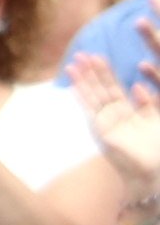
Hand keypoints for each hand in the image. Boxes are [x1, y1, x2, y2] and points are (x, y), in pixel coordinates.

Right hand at [69, 52, 159, 192]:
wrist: (153, 172)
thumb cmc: (158, 150)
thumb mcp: (157, 121)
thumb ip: (148, 104)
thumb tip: (138, 86)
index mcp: (129, 113)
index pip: (114, 88)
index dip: (106, 73)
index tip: (98, 56)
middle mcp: (114, 117)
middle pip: (100, 89)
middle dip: (91, 72)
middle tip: (81, 53)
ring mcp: (106, 123)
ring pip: (93, 97)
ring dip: (82, 80)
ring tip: (73, 63)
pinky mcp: (102, 130)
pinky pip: (90, 110)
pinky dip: (82, 97)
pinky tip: (74, 85)